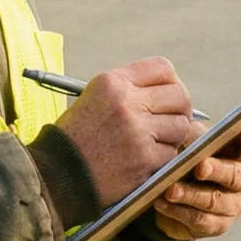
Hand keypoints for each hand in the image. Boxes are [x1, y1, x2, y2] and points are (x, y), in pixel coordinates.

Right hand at [54, 58, 196, 205]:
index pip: (163, 68)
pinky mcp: (144, 159)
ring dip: (172, 136)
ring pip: (181, 125)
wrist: (59, 173)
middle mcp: (126, 102)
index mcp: (113, 82)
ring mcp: (137, 131)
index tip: (168, 96)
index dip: (172, 82)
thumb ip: (130, 89)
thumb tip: (169, 90)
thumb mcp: (96, 97)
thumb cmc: (78, 136)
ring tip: (154, 142)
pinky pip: (171, 152)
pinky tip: (144, 159)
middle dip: (180, 109)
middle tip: (171, 120)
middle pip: (180, 95)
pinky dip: (163, 158)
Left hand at [152, 123, 240, 240]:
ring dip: (191, 194)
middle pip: (236, 175)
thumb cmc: (189, 158)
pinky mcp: (218, 225)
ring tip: (170, 190)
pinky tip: (162, 203)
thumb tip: (185, 134)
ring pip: (215, 200)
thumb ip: (194, 135)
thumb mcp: (191, 140)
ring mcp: (233, 204)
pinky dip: (178, 211)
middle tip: (200, 167)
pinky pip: (199, 219)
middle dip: (217, 170)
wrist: (174, 194)